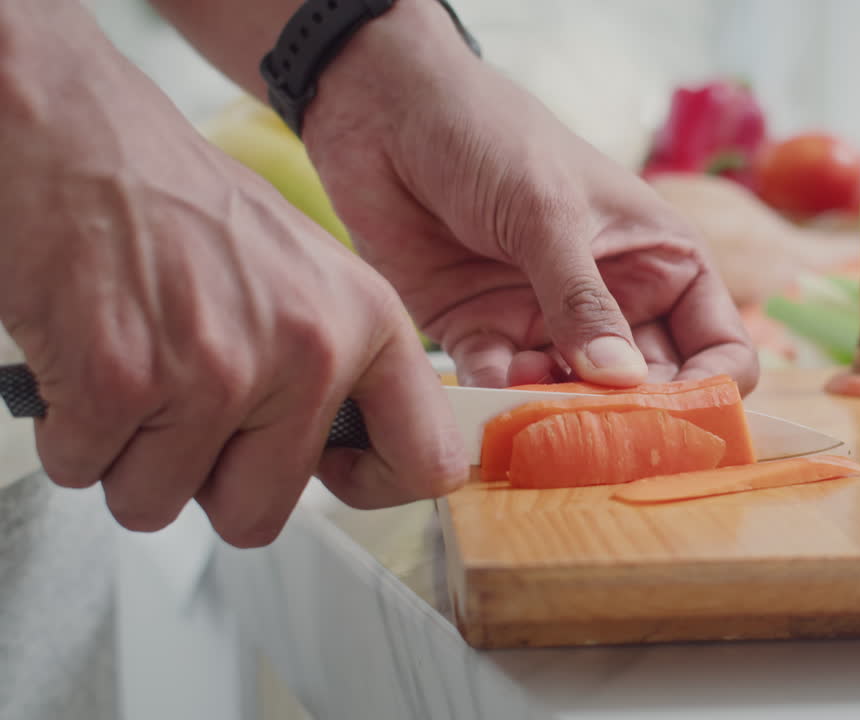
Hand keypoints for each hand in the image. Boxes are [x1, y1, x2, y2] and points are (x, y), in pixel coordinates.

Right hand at [0, 6, 465, 546]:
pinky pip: (86, 469)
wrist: (77, 139)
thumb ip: (334, 363)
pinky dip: (70, 431)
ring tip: (130, 370)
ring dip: (129, 455)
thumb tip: (349, 448)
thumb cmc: (180, 202)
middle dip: (205, 481)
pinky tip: (84, 360)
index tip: (336, 473)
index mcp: (364, 323)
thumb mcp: (305, 272)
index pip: (426, 461)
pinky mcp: (122, 381)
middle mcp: (307, 352)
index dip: (372, 484)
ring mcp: (218, 371)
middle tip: (182, 412)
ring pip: (158, 501)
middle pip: (258, 513)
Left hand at [298, 0, 759, 391]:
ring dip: (559, 416)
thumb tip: (623, 384)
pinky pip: (501, 388)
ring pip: (575, 399)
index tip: (679, 420)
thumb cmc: (489, 132)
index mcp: (661, 262)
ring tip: (538, 418)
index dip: (709, 390)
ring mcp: (548, 322)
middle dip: (630, 420)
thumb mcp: (548, 212)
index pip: (718, 347)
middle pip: (649, 390)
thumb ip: (583, 301)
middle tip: (602, 438)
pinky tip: (485, 398)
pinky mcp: (483, 335)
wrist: (384, 107)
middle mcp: (614, 301)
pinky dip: (495, 403)